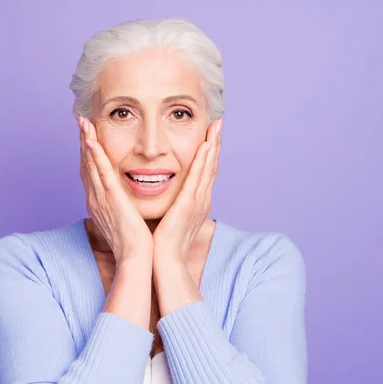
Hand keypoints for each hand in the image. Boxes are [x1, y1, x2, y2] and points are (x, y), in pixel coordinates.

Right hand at [78, 117, 152, 264]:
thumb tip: (125, 199)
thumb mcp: (125, 218)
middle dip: (83, 141)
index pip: (92, 170)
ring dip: (86, 142)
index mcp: (100, 201)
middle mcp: (96, 197)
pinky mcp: (111, 200)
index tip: (88, 133)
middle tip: (81, 120)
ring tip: (83, 122)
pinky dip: (95, 156)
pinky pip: (101, 174)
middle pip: (86, 163)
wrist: (135, 258)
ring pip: (91, 164)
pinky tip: (90, 141)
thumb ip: (122, 205)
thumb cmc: (134, 241)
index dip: (88, 151)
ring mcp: (101, 198)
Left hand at [153, 119, 221, 263]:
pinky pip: (197, 178)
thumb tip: (166, 195)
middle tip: (218, 122)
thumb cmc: (164, 242)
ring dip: (212, 145)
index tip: (210, 134)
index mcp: (197, 201)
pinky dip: (203, 161)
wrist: (165, 260)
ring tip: (215, 126)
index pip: (205, 171)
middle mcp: (202, 199)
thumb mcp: (171, 217)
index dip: (210, 152)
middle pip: (211, 165)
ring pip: (208, 168)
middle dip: (215, 143)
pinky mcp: (189, 204)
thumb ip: (172, 203)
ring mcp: (198, 201)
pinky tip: (205, 145)